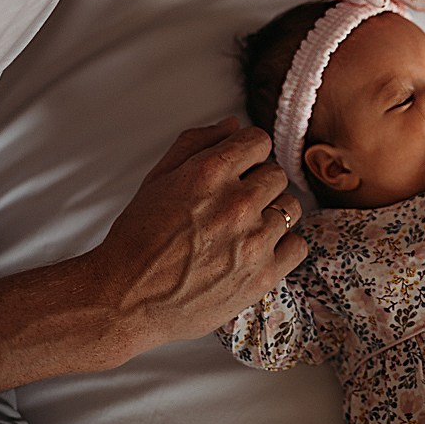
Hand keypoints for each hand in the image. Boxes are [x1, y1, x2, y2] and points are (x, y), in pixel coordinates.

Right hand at [88, 117, 306, 360]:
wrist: (126, 299)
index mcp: (209, 173)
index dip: (248, 153)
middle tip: (234, 204)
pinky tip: (258, 250)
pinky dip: (282, 247)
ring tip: (244, 229)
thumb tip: (233, 124)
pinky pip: (298, 246)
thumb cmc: (137, 240)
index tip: (240, 168)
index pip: (259, 141)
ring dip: (271, 214)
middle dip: (258, 184)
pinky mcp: (263, 275)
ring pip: (291, 208)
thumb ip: (196, 143)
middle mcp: (236, 203)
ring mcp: (253, 241)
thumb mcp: (158, 179)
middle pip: (277, 174)